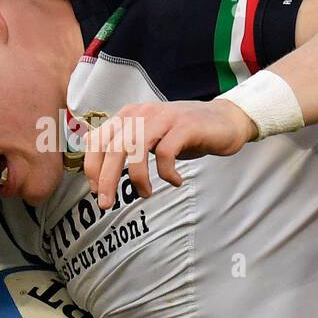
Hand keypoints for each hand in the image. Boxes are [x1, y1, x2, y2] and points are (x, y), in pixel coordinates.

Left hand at [81, 99, 256, 209]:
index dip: (92, 166)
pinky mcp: (185, 126)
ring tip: (146, 194)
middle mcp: (142, 114)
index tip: (96, 190)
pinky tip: (175, 181)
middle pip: (113, 148)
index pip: (97, 139)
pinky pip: (166, 153)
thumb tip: (102, 177)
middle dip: (106, 179)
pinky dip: (167, 173)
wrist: (225, 120)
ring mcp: (163, 118)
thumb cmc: (184, 134)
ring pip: (135, 149)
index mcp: (128, 116)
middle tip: (106, 203)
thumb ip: (128, 149)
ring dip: (136, 178)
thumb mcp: (150, 138)